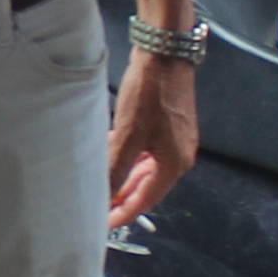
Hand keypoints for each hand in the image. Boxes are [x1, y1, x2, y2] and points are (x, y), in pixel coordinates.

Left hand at [105, 46, 200, 230]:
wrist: (165, 52)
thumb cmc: (148, 95)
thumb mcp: (127, 136)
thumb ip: (116, 170)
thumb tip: (105, 198)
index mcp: (175, 164)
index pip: (146, 200)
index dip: (124, 213)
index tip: (103, 224)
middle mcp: (180, 155)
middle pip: (147, 186)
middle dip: (122, 195)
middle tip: (96, 203)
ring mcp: (177, 139)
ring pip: (145, 167)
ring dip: (123, 174)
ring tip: (100, 179)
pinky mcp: (170, 124)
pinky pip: (147, 150)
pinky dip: (129, 156)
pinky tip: (110, 151)